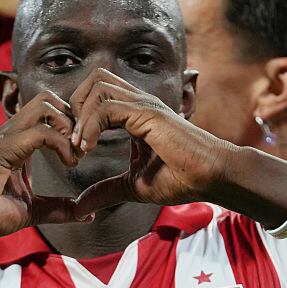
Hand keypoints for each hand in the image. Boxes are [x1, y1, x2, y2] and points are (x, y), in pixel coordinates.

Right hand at [0, 90, 85, 237]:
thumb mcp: (32, 210)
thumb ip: (58, 208)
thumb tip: (87, 213)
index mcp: (19, 141)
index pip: (49, 110)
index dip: (72, 125)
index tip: (81, 154)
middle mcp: (12, 132)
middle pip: (49, 98)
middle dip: (74, 117)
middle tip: (82, 148)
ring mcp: (6, 136)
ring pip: (45, 104)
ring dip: (69, 125)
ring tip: (76, 154)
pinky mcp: (3, 148)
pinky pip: (40, 131)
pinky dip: (62, 144)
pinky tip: (69, 163)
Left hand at [69, 69, 234, 215]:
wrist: (212, 178)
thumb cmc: (181, 179)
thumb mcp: (132, 187)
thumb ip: (105, 192)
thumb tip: (79, 208)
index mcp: (133, 113)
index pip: (95, 94)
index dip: (79, 118)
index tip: (75, 151)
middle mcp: (138, 101)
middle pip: (93, 79)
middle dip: (75, 106)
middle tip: (74, 141)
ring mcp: (144, 104)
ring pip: (97, 86)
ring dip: (81, 116)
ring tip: (81, 147)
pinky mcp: (148, 113)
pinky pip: (107, 106)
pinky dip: (91, 125)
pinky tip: (90, 148)